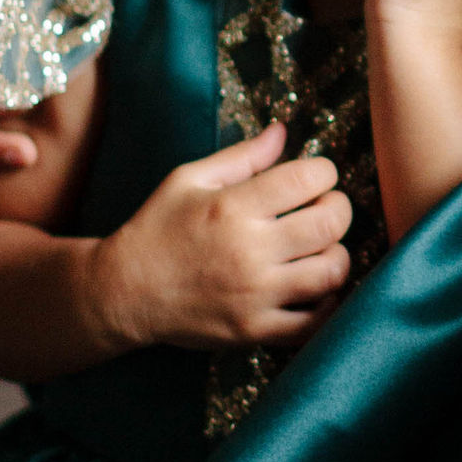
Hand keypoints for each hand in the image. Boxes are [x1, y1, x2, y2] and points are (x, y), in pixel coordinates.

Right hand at [89, 121, 353, 353]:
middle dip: (339, 208)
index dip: (324, 172)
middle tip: (326, 207)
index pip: (309, 178)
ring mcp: (255, 295)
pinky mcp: (255, 330)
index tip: (316, 177)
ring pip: (332, 271)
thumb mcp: (188, 179)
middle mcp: (250, 250)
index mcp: (234, 206)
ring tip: (321, 247)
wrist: (123, 292)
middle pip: (331, 223)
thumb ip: (242, 156)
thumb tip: (283, 131)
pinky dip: (328, 303)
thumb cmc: (157, 228)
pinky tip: (317, 286)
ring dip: (337, 254)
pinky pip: (315, 321)